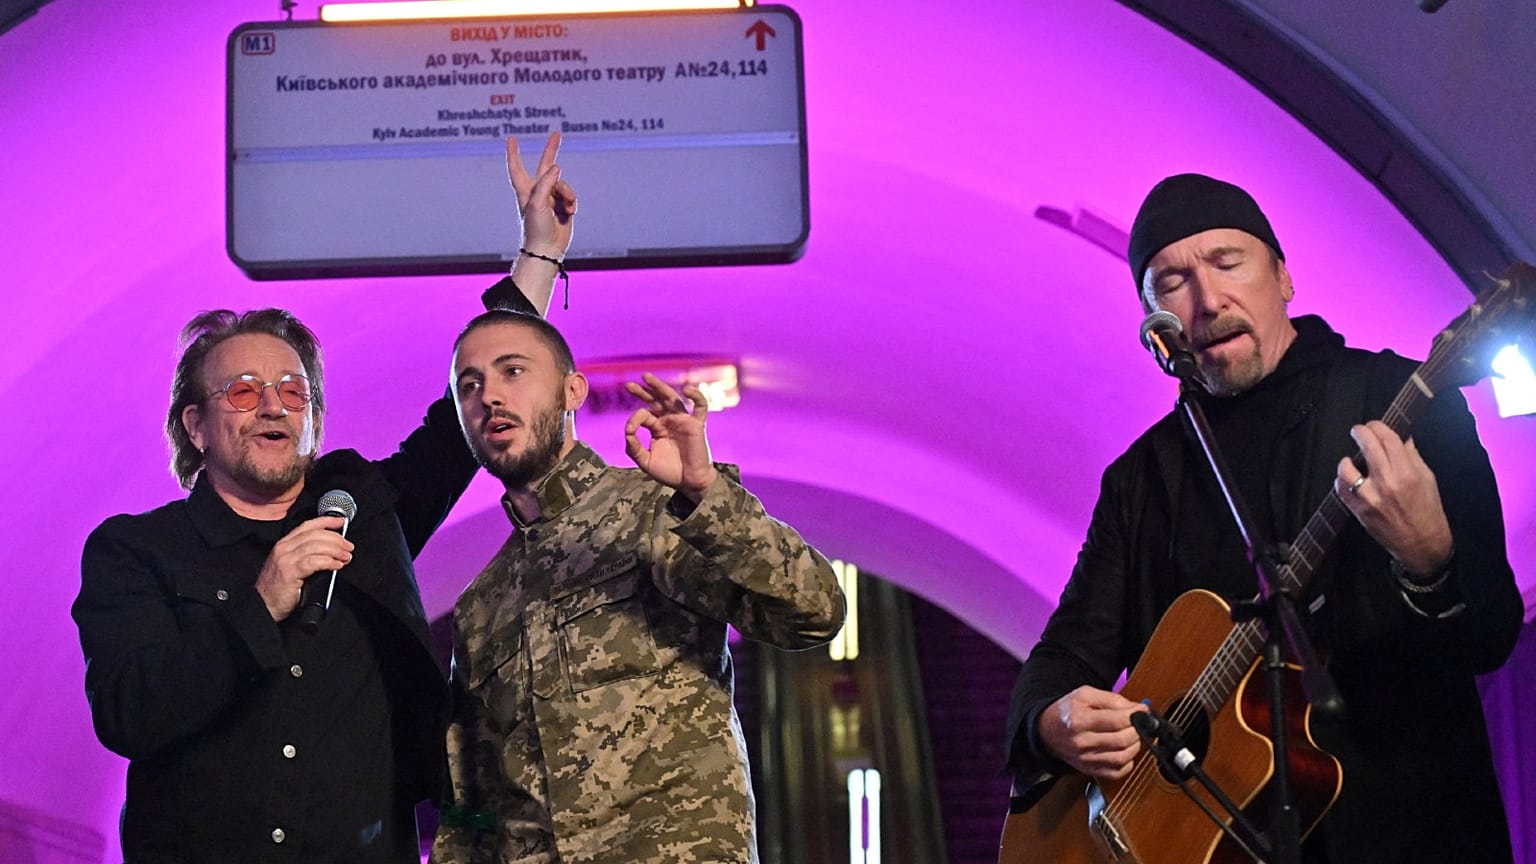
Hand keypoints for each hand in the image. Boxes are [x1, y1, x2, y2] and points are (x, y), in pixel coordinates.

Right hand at [253, 516, 352, 620]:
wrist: (263, 605)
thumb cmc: (279, 588)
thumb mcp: (292, 565)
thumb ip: (306, 555)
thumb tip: (333, 550)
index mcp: (284, 544)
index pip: (307, 526)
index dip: (326, 521)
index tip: (341, 522)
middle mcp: (284, 548)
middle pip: (314, 535)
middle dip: (336, 538)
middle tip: (348, 546)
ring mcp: (285, 559)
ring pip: (315, 546)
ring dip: (335, 550)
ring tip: (346, 556)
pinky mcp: (289, 572)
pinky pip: (313, 562)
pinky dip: (328, 561)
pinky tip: (337, 565)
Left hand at [507, 132, 576, 259]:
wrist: (547, 249)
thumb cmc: (536, 228)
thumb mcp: (538, 203)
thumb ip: (546, 182)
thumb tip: (557, 167)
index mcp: (526, 190)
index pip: (517, 167)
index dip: (514, 153)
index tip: (511, 138)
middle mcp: (538, 191)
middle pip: (545, 166)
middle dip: (552, 150)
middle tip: (557, 134)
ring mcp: (551, 198)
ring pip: (563, 184)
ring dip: (567, 194)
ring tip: (567, 208)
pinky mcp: (562, 207)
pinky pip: (571, 196)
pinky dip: (572, 202)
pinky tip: (569, 213)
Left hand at [623, 374, 717, 502]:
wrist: (689, 482)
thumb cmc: (669, 472)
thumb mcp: (645, 461)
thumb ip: (633, 448)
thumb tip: (627, 431)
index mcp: (657, 428)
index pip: (644, 414)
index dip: (634, 419)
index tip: (630, 431)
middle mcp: (669, 421)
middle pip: (655, 400)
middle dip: (642, 392)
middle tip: (628, 385)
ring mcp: (683, 421)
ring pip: (672, 398)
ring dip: (659, 387)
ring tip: (646, 377)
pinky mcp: (696, 425)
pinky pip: (700, 406)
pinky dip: (697, 396)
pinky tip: (687, 390)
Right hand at [1037, 686, 1146, 780]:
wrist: (1047, 731)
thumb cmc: (1068, 711)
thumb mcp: (1085, 695)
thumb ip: (1113, 699)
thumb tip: (1138, 709)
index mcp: (1078, 720)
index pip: (1116, 721)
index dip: (1135, 715)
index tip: (1143, 711)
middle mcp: (1081, 742)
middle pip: (1121, 740)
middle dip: (1137, 731)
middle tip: (1139, 723)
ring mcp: (1085, 759)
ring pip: (1121, 758)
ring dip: (1135, 746)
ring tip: (1134, 736)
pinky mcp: (1089, 770)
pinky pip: (1116, 773)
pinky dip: (1128, 763)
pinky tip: (1125, 752)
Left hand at [1335, 421, 1452, 574]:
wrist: (1422, 542)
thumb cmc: (1427, 510)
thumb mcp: (1427, 478)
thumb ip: (1411, 455)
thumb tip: (1401, 435)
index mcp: (1408, 472)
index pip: (1388, 438)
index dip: (1378, 426)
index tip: (1374, 425)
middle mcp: (1387, 482)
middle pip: (1367, 445)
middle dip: (1360, 432)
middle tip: (1358, 431)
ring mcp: (1370, 497)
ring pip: (1346, 468)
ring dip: (1347, 460)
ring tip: (1351, 460)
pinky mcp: (1358, 509)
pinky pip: (1340, 488)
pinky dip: (1341, 479)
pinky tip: (1349, 478)